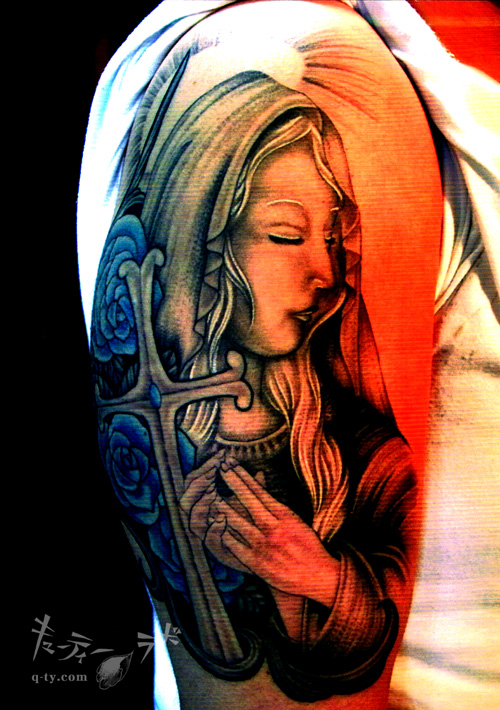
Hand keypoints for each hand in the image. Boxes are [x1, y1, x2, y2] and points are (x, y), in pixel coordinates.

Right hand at [179, 452, 250, 572]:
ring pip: (192, 520)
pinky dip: (213, 528)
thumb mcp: (254, 502)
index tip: (218, 455)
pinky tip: (222, 518)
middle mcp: (203, 521)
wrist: (267, 555)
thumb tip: (260, 471)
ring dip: (201, 504)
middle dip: (198, 483)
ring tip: (212, 491)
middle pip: (185, 500)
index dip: (203, 468)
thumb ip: (254, 488)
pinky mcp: (218, 551)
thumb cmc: (256, 525)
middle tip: (213, 470)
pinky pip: (208, 540)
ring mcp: (208, 536)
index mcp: (207, 505)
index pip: (194, 482)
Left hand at [210, 458, 339, 606]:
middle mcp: (274, 529)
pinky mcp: (258, 564)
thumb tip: (264, 490)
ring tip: (215, 500)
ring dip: (226, 510)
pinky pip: (237, 547)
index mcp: (286, 516)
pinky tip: (220, 527)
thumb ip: (278, 506)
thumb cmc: (308, 546)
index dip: (245, 478)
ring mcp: (265, 546)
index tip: (233, 466)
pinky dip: (227, 536)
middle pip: (249, 502)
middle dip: (234, 484)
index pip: (261, 492)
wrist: (317, 576)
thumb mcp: (296, 521)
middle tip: (221, 471)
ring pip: (240, 523)